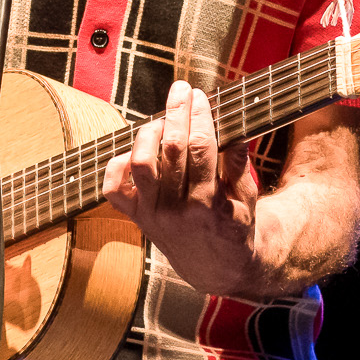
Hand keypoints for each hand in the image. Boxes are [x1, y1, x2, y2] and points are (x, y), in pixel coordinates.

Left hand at [102, 80, 260, 295]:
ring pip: (140, 164)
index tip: (201, 95)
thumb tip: (234, 132)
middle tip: (181, 90)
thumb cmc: (234, 226)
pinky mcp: (137, 218)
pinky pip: (113, 189)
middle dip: (176, 112)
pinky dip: (116, 165)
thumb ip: (238, 166)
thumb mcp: (246, 199)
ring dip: (148, 134)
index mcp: (208, 205)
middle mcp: (176, 210)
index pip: (201, 148)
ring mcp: (152, 215)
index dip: (200, 116)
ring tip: (161, 119)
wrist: (215, 269)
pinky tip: (133, 150)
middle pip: (171, 149)